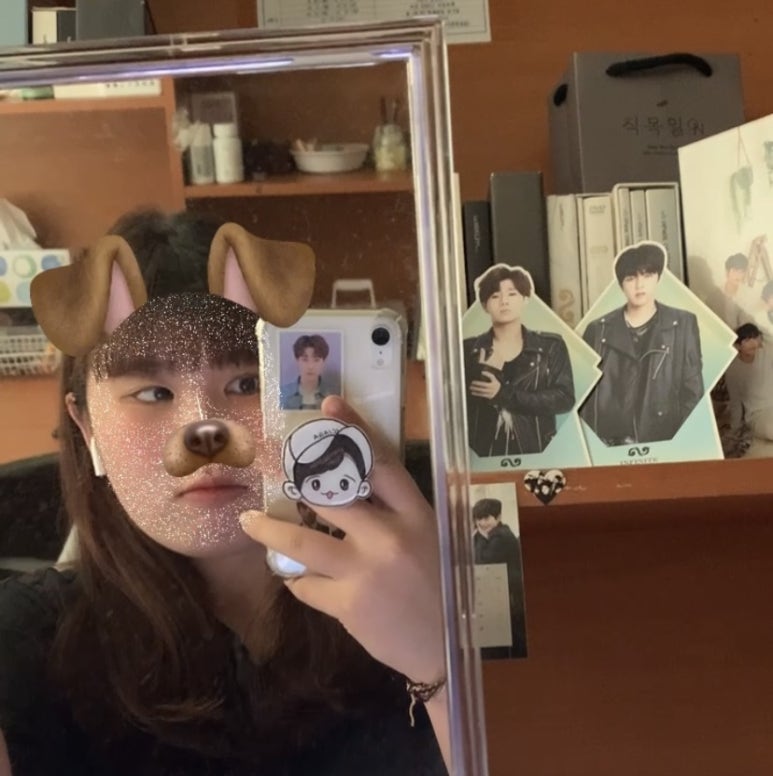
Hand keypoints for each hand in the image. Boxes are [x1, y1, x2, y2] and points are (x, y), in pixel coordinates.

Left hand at [239, 395, 445, 684]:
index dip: (353, 431)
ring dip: (268, 530)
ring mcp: (366, 571)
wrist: (448, 649)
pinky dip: (299, 580)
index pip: (381, 461)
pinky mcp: (348, 605)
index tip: (329, 406)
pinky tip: (299, 579)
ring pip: (300, 540)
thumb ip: (394, 514)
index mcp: (416, 515)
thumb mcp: (428, 539)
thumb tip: (347, 489)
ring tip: (250, 521)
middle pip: (330, 494)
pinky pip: (306, 584)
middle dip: (296, 477)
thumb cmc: (440, 587)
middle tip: (272, 465)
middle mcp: (390, 536)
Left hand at [469, 370, 500, 399]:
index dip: (478, 383)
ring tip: (471, 388)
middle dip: (475, 387)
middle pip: (482, 389)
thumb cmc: (495, 383)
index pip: (484, 384)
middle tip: (470, 385)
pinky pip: (482, 395)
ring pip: (481, 392)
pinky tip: (472, 392)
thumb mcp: (493, 378)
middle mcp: (491, 390)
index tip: (473, 382)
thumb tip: (482, 372)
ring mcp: (490, 394)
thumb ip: (488, 374)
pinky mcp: (488, 397)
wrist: (499, 391)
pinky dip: (477, 394)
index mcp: (492, 385)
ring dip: (475, 390)